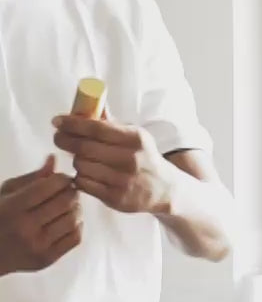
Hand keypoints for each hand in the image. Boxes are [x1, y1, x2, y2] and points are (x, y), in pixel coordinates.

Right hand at [0, 156, 82, 275]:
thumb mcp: (6, 193)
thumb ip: (32, 178)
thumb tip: (53, 159)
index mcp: (13, 207)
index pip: (50, 186)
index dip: (62, 178)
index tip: (61, 179)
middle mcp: (26, 228)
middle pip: (65, 201)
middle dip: (71, 192)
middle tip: (68, 191)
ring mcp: (38, 246)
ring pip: (73, 219)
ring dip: (75, 208)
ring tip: (67, 206)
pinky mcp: (47, 259)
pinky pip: (75, 237)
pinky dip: (76, 226)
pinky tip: (66, 222)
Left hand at [53, 111, 172, 215]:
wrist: (163, 188)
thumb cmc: (144, 157)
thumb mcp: (135, 136)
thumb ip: (111, 123)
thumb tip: (89, 104)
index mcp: (135, 139)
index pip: (97, 128)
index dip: (72, 123)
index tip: (57, 121)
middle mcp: (130, 159)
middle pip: (84, 147)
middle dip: (66, 140)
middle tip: (58, 137)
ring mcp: (122, 180)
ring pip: (81, 165)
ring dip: (76, 160)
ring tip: (81, 157)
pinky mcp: (114, 197)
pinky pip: (83, 183)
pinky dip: (80, 176)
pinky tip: (87, 172)